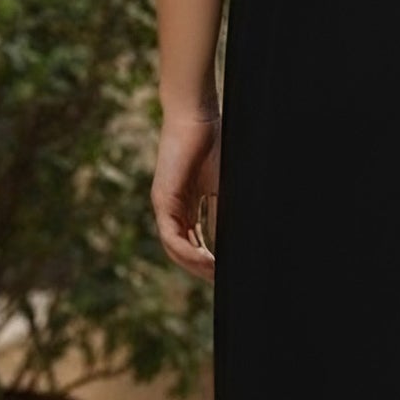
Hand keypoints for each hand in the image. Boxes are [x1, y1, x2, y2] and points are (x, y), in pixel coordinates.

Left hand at [153, 104, 220, 281]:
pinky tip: (207, 260)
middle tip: (223, 283)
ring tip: (217, 276)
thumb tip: (237, 243)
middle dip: (203, 269)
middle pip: (184, 249)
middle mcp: (173, 208)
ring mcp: (165, 205)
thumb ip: (224, 214)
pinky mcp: (162, 199)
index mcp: (187, 204)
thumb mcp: (224, 186)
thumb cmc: (215, 142)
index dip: (210, 260)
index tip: (227, 274)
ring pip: (175, 248)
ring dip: (195, 265)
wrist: (197, 115)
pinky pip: (171, 236)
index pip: (196, 240)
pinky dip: (187, 251)